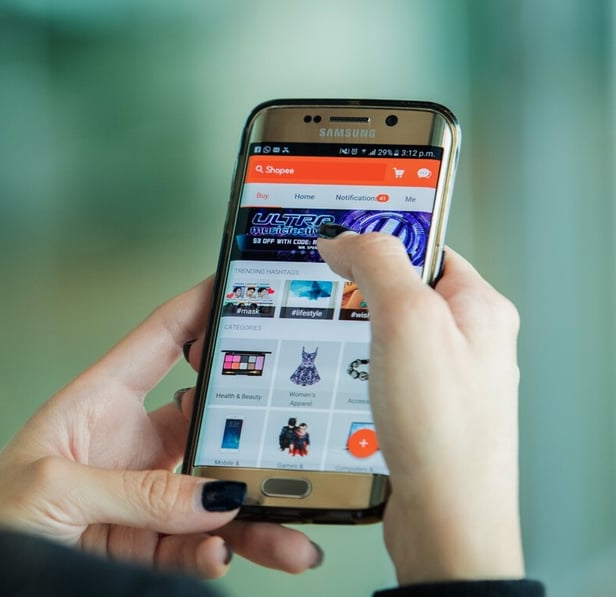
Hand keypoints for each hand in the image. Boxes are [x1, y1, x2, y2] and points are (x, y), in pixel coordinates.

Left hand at [0, 279, 321, 577]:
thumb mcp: (51, 487)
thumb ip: (133, 491)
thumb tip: (212, 496)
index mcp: (98, 402)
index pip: (161, 343)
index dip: (201, 310)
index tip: (249, 289)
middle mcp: (128, 444)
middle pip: (207, 427)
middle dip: (253, 438)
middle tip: (297, 445)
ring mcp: (140, 497)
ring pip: (213, 498)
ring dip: (254, 515)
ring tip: (292, 535)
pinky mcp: (143, 545)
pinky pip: (194, 546)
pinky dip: (216, 553)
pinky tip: (222, 555)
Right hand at [317, 231, 524, 584]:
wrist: (446, 522)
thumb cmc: (444, 432)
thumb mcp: (406, 320)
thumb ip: (377, 264)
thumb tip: (345, 237)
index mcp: (480, 308)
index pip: (426, 245)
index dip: (380, 238)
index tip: (337, 238)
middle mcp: (468, 342)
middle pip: (401, 291)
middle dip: (356, 293)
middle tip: (324, 296)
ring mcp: (444, 381)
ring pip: (385, 336)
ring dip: (351, 338)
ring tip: (330, 346)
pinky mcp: (421, 415)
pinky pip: (378, 376)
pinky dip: (352, 376)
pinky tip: (338, 387)